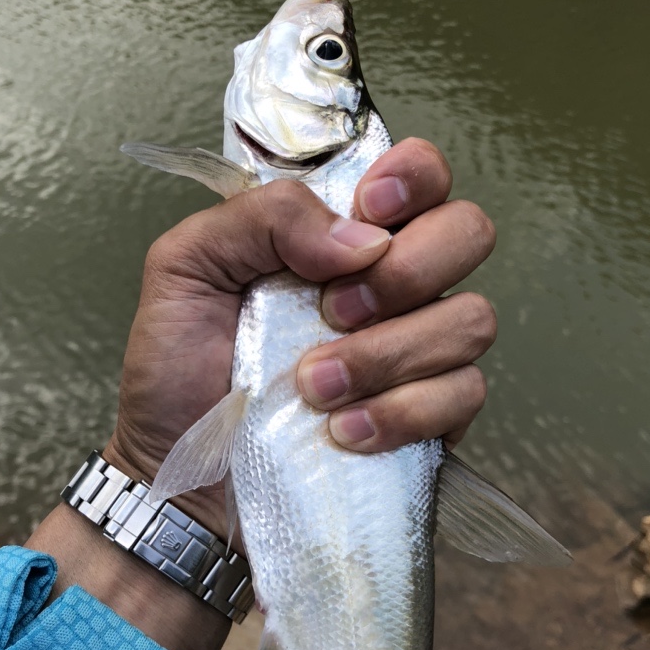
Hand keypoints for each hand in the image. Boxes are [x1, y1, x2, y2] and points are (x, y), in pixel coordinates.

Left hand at [105, 138, 495, 541]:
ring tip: (313, 388)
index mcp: (339, 234)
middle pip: (469, 232)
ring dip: (388, 355)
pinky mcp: (432, 420)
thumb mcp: (186, 268)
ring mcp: (419, 353)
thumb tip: (361, 238)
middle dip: (405, 272)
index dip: (414, 179)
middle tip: (331, 313)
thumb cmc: (177, 372)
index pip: (422, 172)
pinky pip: (464, 396)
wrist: (181, 478)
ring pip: (472, 321)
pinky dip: (400, 413)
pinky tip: (343, 432)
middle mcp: (392, 284)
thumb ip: (262, 217)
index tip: (368, 213)